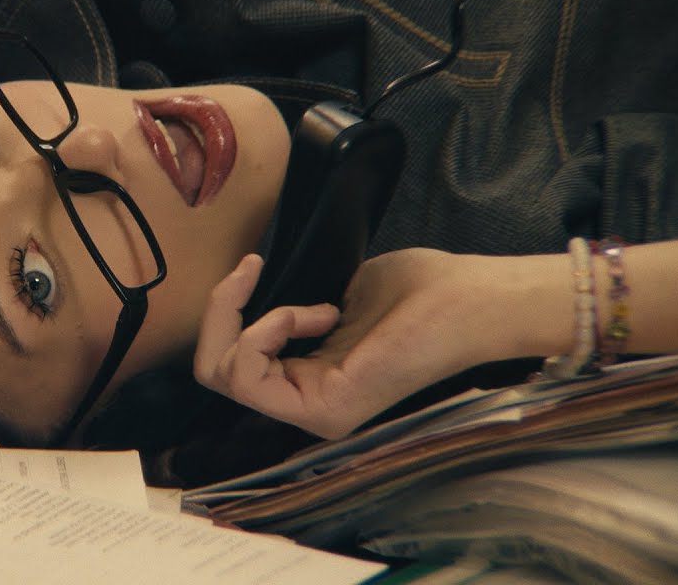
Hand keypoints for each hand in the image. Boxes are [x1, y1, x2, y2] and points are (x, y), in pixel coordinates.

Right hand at [193, 249, 548, 438]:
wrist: (465, 300)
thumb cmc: (418, 291)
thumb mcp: (330, 291)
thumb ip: (289, 302)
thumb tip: (254, 289)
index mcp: (307, 377)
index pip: (229, 359)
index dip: (226, 308)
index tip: (255, 265)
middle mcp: (305, 403)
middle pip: (212, 371)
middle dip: (220, 312)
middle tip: (250, 273)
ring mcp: (313, 413)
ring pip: (223, 374)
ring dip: (252, 319)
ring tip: (311, 306)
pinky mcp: (323, 409)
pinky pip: (250, 374)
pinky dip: (270, 328)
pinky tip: (318, 315)